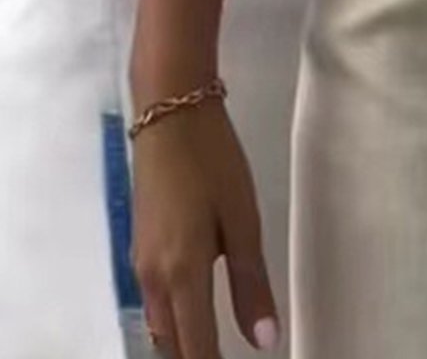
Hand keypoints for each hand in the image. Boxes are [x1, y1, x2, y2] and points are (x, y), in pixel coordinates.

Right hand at [131, 96, 279, 357]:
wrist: (169, 113)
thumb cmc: (212, 161)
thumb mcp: (242, 220)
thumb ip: (251, 284)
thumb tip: (264, 341)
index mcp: (181, 274)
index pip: (196, 347)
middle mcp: (152, 278)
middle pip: (172, 343)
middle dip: (196, 357)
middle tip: (227, 357)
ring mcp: (141, 262)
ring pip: (160, 323)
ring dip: (183, 341)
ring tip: (213, 344)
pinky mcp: (140, 245)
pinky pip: (154, 299)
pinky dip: (175, 316)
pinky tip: (196, 309)